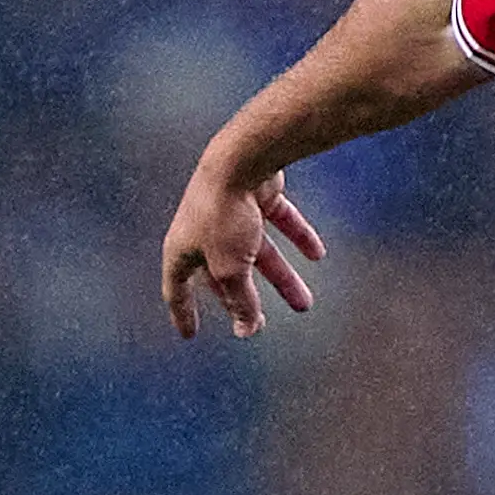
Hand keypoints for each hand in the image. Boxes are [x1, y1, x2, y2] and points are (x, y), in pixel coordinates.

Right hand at [161, 164, 324, 338]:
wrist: (241, 160)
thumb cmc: (223, 214)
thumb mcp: (230, 269)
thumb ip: (241, 300)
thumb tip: (247, 330)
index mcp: (181, 250)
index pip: (176, 289)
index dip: (183, 313)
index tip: (189, 334)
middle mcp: (202, 232)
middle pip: (224, 276)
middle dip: (243, 301)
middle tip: (258, 324)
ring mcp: (230, 213)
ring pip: (259, 254)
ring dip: (282, 278)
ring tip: (304, 303)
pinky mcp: (257, 196)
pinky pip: (278, 222)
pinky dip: (297, 238)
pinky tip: (317, 254)